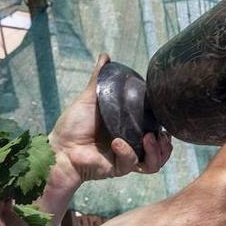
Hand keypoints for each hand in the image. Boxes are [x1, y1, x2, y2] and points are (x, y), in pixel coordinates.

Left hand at [46, 54, 172, 195]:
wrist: (59, 149)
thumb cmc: (72, 125)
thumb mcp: (89, 99)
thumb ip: (99, 79)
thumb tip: (105, 56)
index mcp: (128, 130)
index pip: (155, 131)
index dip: (164, 129)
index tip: (165, 119)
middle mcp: (130, 145)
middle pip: (160, 151)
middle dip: (165, 145)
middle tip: (160, 135)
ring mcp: (126, 158)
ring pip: (154, 164)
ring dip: (156, 152)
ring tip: (149, 139)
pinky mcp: (119, 169)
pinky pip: (133, 163)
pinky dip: (128, 153)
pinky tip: (118, 144)